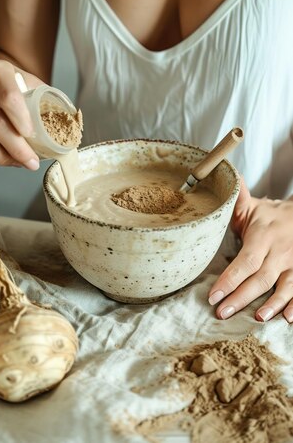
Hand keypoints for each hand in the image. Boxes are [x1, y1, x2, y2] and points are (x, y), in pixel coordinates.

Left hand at [208, 177, 292, 322]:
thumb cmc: (269, 216)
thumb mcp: (251, 207)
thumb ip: (235, 199)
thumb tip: (221, 177)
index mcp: (263, 236)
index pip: (245, 262)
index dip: (229, 280)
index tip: (212, 296)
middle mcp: (280, 251)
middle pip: (260, 278)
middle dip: (240, 298)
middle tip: (222, 313)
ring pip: (285, 287)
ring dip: (272, 304)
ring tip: (257, 319)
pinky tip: (288, 319)